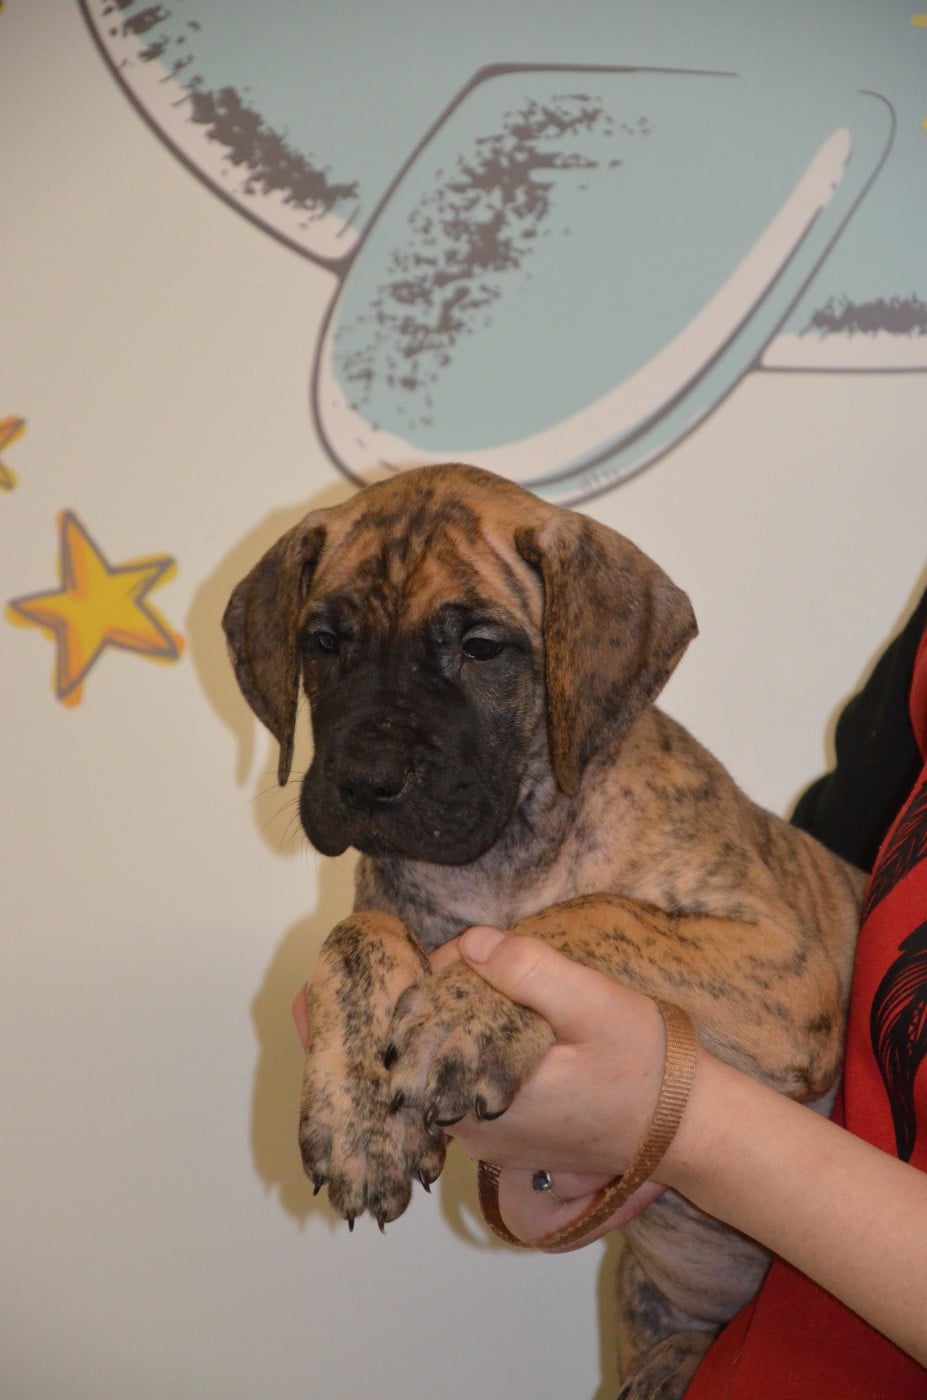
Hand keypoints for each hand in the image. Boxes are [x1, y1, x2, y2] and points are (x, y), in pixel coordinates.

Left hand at [434, 926, 675, 1244]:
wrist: (688, 1127)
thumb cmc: (645, 1068)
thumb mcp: (592, 1004)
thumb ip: (528, 971)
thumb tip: (471, 944)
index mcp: (483, 1100)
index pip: (425, 1030)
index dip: (442, 982)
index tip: (474, 955)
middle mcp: (474, 1133)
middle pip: (431, 1054)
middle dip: (453, 1006)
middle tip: (493, 970)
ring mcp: (488, 1146)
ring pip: (450, 1072)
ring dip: (469, 1032)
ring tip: (509, 999)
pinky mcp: (507, 1147)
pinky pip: (472, 1092)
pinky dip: (485, 1058)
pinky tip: (520, 1035)